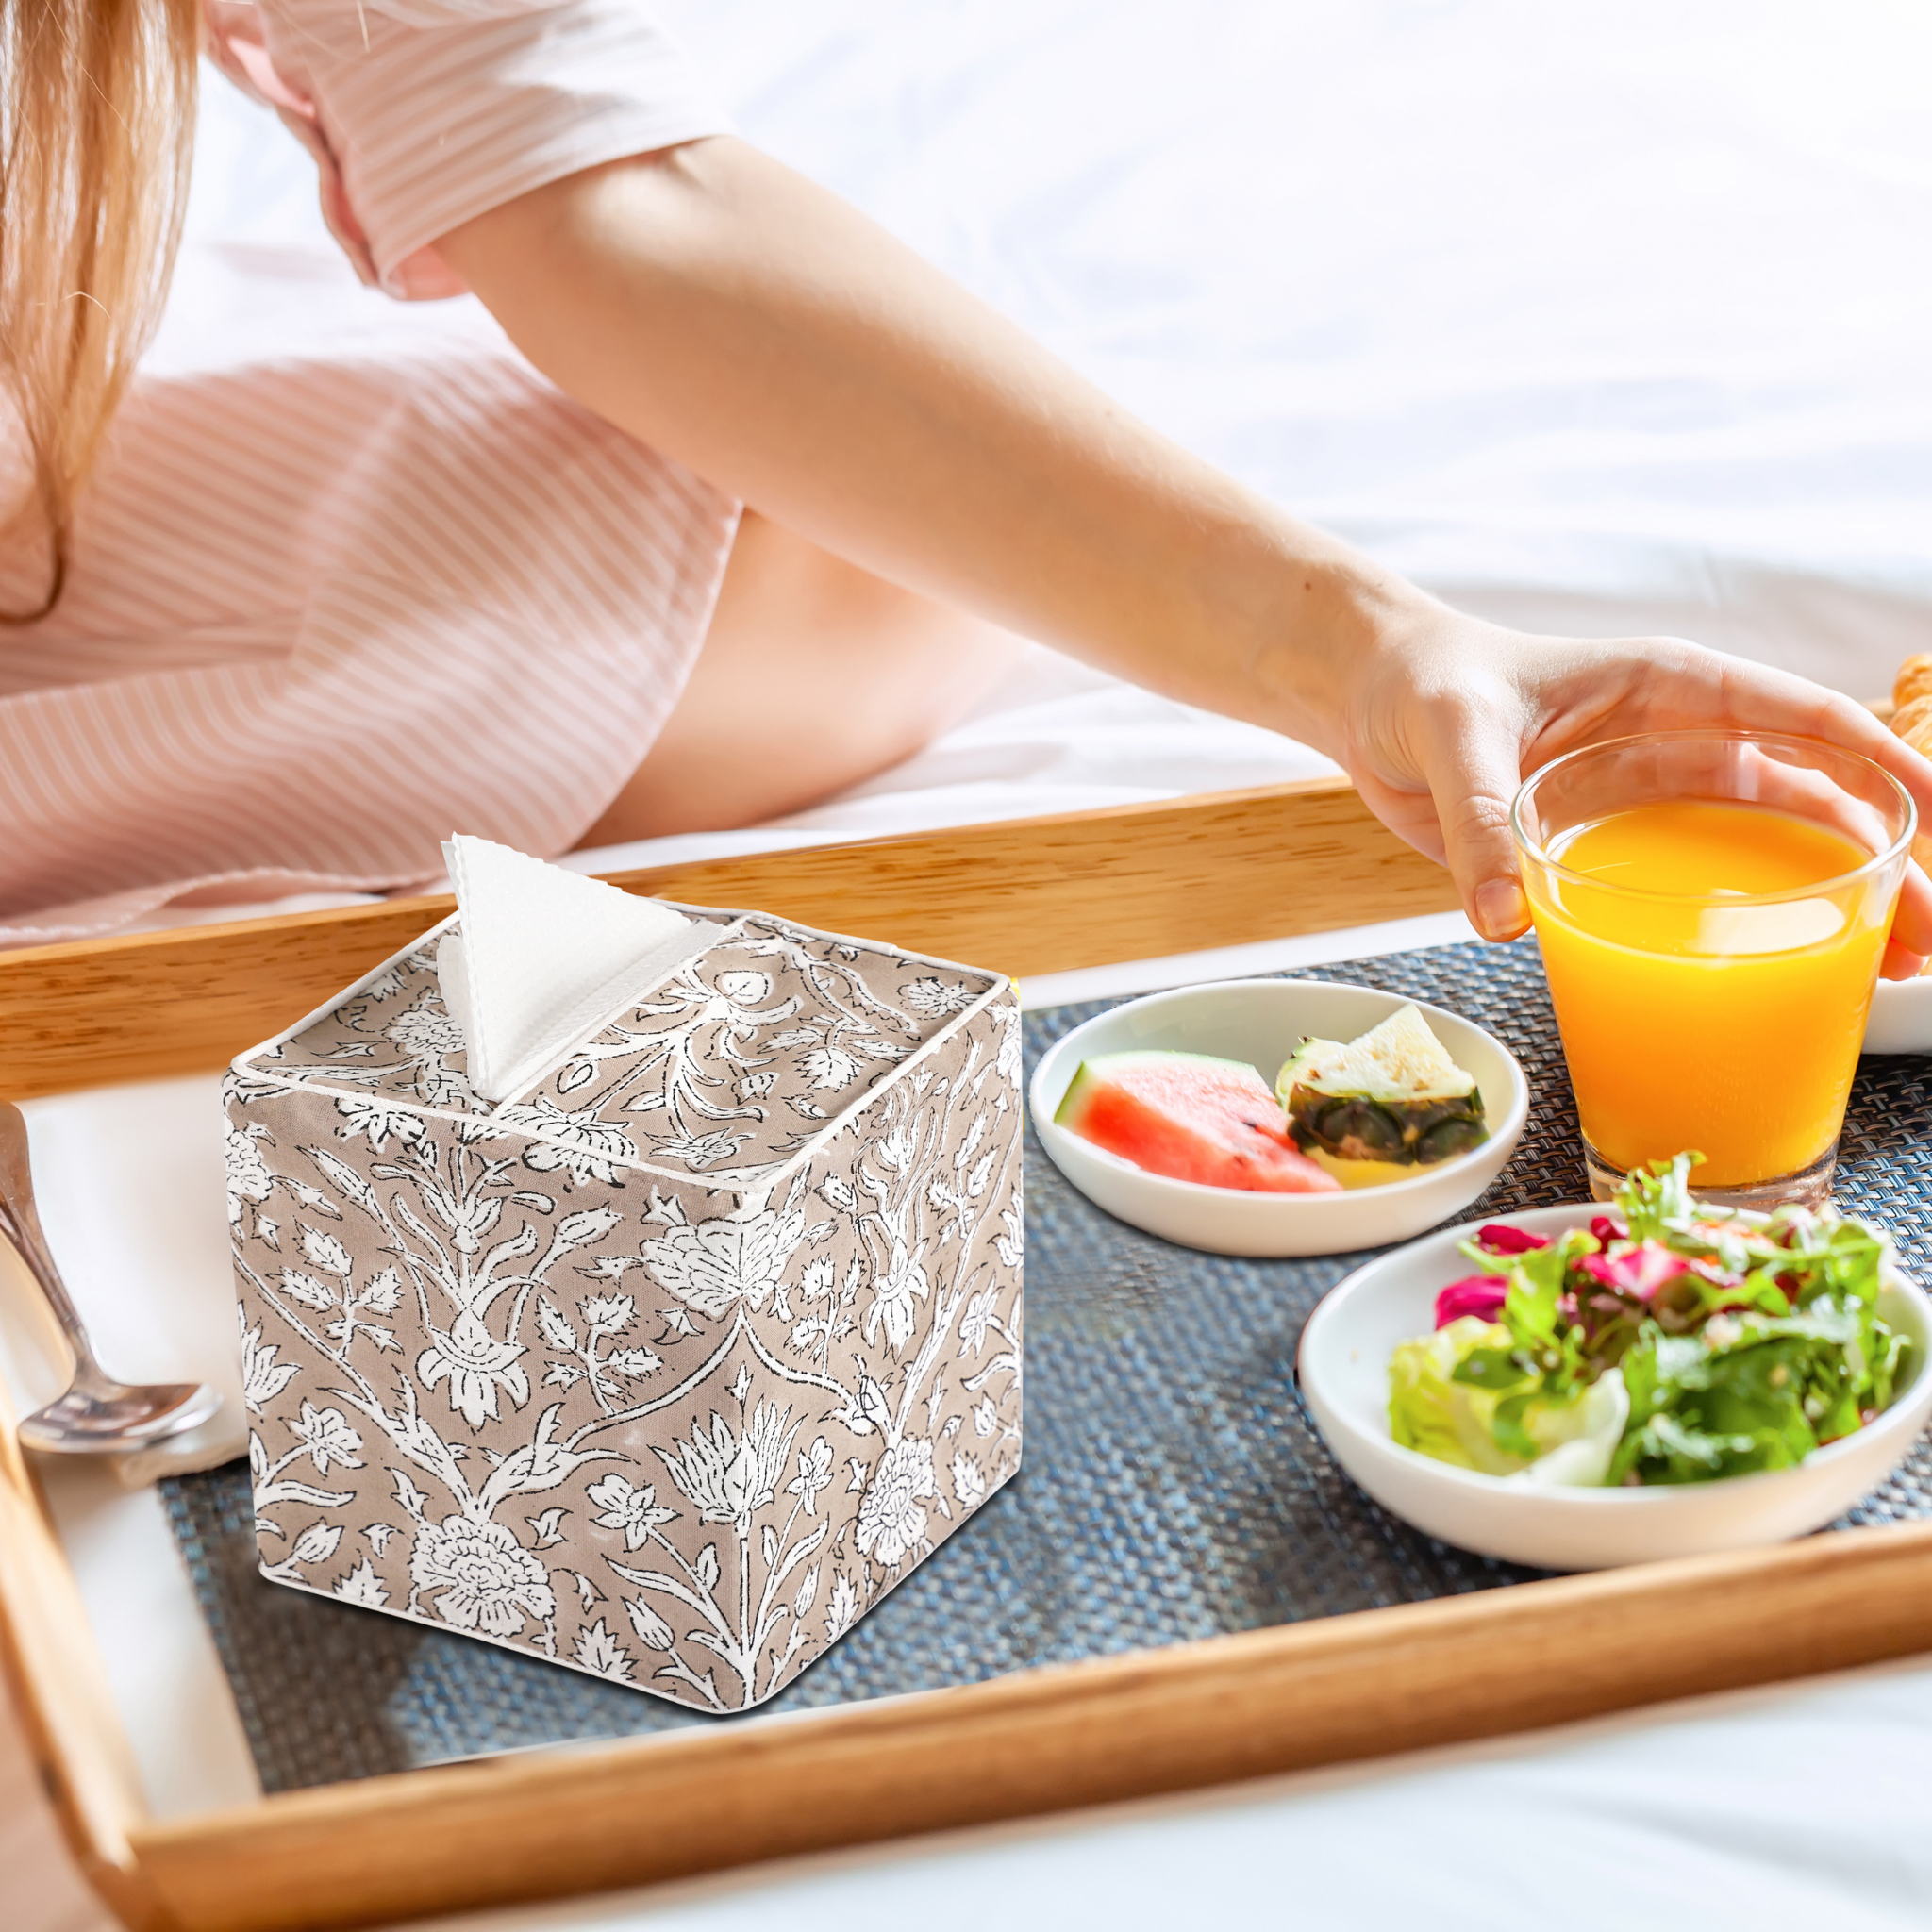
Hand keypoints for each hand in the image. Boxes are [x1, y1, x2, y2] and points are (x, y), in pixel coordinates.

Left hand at [1331, 612, 1931, 977]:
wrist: (1367, 702)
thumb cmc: (1421, 685)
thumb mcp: (1454, 737)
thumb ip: (1479, 821)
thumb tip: (1503, 920)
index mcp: (1666, 687)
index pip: (1799, 717)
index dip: (1879, 760)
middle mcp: (1674, 740)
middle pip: (1807, 799)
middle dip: (1879, 861)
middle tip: (1917, 939)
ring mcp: (1648, 797)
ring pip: (1769, 849)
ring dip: (1831, 903)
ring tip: (1884, 971)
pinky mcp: (1608, 845)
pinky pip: (1693, 888)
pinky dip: (1742, 929)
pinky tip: (1779, 977)